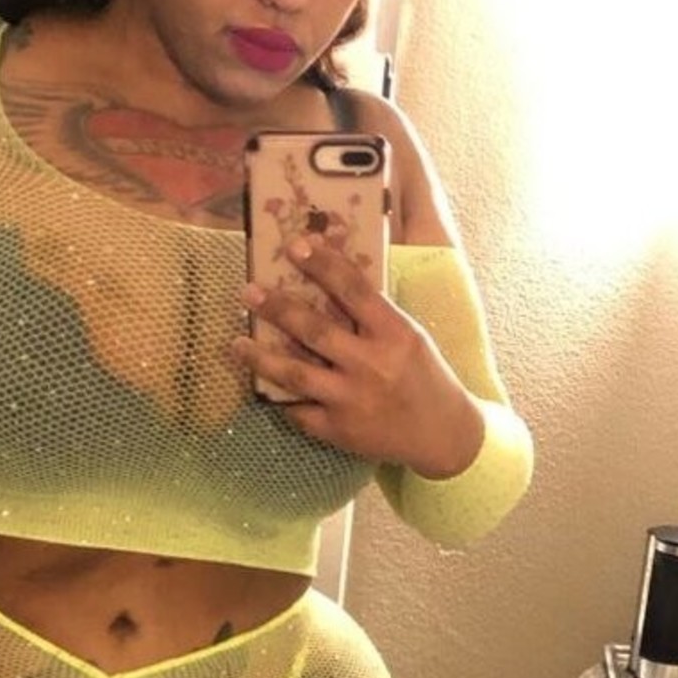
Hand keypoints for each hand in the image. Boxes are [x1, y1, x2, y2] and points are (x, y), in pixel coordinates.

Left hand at [232, 237, 484, 476]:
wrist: (442, 434)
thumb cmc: (422, 376)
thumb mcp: (409, 337)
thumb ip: (373, 315)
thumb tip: (326, 279)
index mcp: (395, 333)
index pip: (354, 289)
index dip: (323, 263)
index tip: (295, 244)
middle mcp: (372, 365)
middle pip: (315, 330)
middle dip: (277, 308)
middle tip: (248, 291)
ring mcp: (352, 400)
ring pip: (295, 374)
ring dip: (260, 357)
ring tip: (236, 344)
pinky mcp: (338, 430)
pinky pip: (298, 411)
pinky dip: (278, 397)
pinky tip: (260, 384)